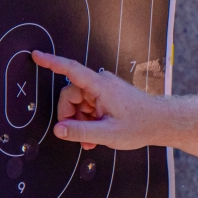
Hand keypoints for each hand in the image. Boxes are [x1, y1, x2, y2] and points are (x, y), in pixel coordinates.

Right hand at [31, 51, 163, 150]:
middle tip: (79, 138)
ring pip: (79, 103)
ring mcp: (104, 89)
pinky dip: (88, 120)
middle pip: (70, 94)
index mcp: (100, 86)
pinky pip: (88, 106)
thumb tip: (58, 130)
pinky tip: (95, 136)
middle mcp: (101, 83)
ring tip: (91, 141)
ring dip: (80, 122)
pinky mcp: (107, 96)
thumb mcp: (108, 134)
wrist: (162, 122)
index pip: (71, 70)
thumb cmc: (140, 126)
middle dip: (70, 117)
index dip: (51, 62)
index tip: (36, 55)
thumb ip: (81, 132)